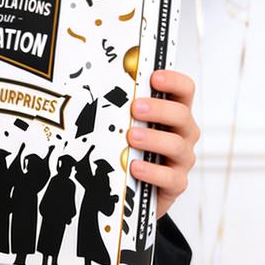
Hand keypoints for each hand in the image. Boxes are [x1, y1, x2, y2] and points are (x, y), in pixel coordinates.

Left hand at [127, 69, 199, 218]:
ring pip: (177, 145)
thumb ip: (113, 104)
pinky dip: (153, 171)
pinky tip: (135, 167)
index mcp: (171, 113)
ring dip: (154, 139)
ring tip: (132, 137)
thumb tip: (80, 80)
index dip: (174, 81)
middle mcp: (182, 133)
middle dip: (159, 109)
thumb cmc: (126, 147)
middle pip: (182, 114)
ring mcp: (181, 159)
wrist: (130, 187)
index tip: (154, 77)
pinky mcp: (175, 184)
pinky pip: (172, 178)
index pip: (184, 90)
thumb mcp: (121, 123)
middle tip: (136, 107)